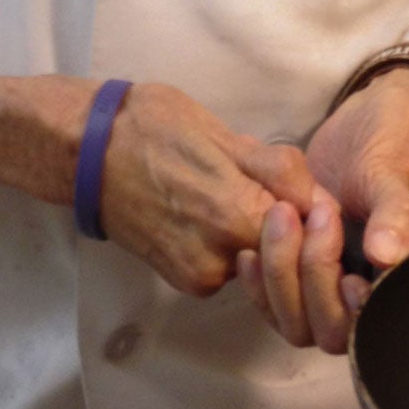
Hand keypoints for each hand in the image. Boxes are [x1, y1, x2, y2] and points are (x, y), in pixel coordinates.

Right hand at [99, 82, 316, 299]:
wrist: (87, 152)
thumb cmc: (154, 127)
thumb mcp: (225, 134)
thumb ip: (280, 172)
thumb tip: (321, 201)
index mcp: (238, 216)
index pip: (311, 233)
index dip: (317, 212)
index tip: (308, 191)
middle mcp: (223, 258)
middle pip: (287, 254)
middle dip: (289, 225)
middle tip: (267, 186)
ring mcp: (200, 276)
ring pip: (258, 262)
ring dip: (259, 235)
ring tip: (231, 193)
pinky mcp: (183, 281)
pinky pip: (228, 268)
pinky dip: (230, 244)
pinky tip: (210, 211)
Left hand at [234, 67, 408, 356]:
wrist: (371, 115)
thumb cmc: (394, 138)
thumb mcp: (396, 167)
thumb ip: (395, 211)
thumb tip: (387, 256)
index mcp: (407, 276)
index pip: (377, 323)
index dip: (351, 309)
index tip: (341, 269)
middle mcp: (371, 292)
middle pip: (332, 331)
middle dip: (309, 280)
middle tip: (298, 215)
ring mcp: (334, 284)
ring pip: (299, 322)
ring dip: (280, 278)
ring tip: (278, 215)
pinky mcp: (303, 270)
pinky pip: (277, 300)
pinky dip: (260, 281)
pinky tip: (249, 249)